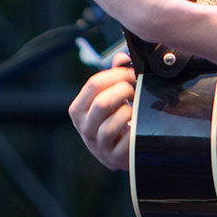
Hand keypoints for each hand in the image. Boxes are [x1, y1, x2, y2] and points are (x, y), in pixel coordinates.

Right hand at [68, 52, 136, 170]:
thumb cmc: (114, 118)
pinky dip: (136, 128)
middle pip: (102, 102)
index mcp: (77, 110)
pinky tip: (138, 124)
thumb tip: (122, 58)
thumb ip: (114, 75)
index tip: (131, 72)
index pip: (94, 84)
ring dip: (131, 110)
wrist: (120, 152)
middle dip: (124, 90)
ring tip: (136, 108)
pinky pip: (128, 140)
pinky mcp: (115, 158)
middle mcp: (84, 128)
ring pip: (115, 121)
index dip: (117, 74)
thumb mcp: (109, 97)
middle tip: (135, 89)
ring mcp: (99, 145)